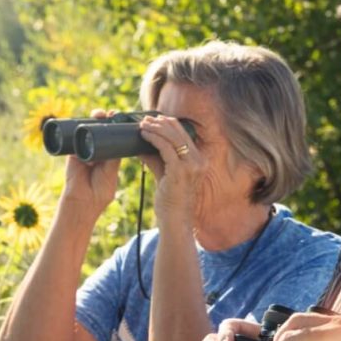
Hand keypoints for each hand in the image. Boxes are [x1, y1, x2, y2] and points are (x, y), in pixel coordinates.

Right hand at [61, 109, 120, 217]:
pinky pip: (76, 138)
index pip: (114, 138)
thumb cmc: (100, 192)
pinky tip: (86, 121)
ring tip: (100, 114)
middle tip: (111, 113)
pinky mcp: (73, 153)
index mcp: (110, 158)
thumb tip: (117, 139)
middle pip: (102, 132)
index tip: (123, 118)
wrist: (83, 202)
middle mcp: (98, 152)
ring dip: (95, 120)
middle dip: (106, 121)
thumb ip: (113, 158)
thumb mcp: (111, 172)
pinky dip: (80, 128)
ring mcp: (85, 151)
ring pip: (89, 132)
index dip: (118, 128)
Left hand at [138, 114, 204, 229]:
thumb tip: (141, 146)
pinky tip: (143, 135)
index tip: (154, 120)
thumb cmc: (171, 201)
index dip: (169, 124)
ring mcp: (191, 165)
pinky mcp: (180, 170)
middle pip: (179, 132)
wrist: (176, 220)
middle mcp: (199, 161)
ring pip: (172, 137)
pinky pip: (165, 147)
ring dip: (155, 128)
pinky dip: (153, 138)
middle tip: (145, 120)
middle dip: (160, 123)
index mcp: (199, 160)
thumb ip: (157, 159)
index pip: (185, 134)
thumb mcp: (165, 174)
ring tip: (142, 126)